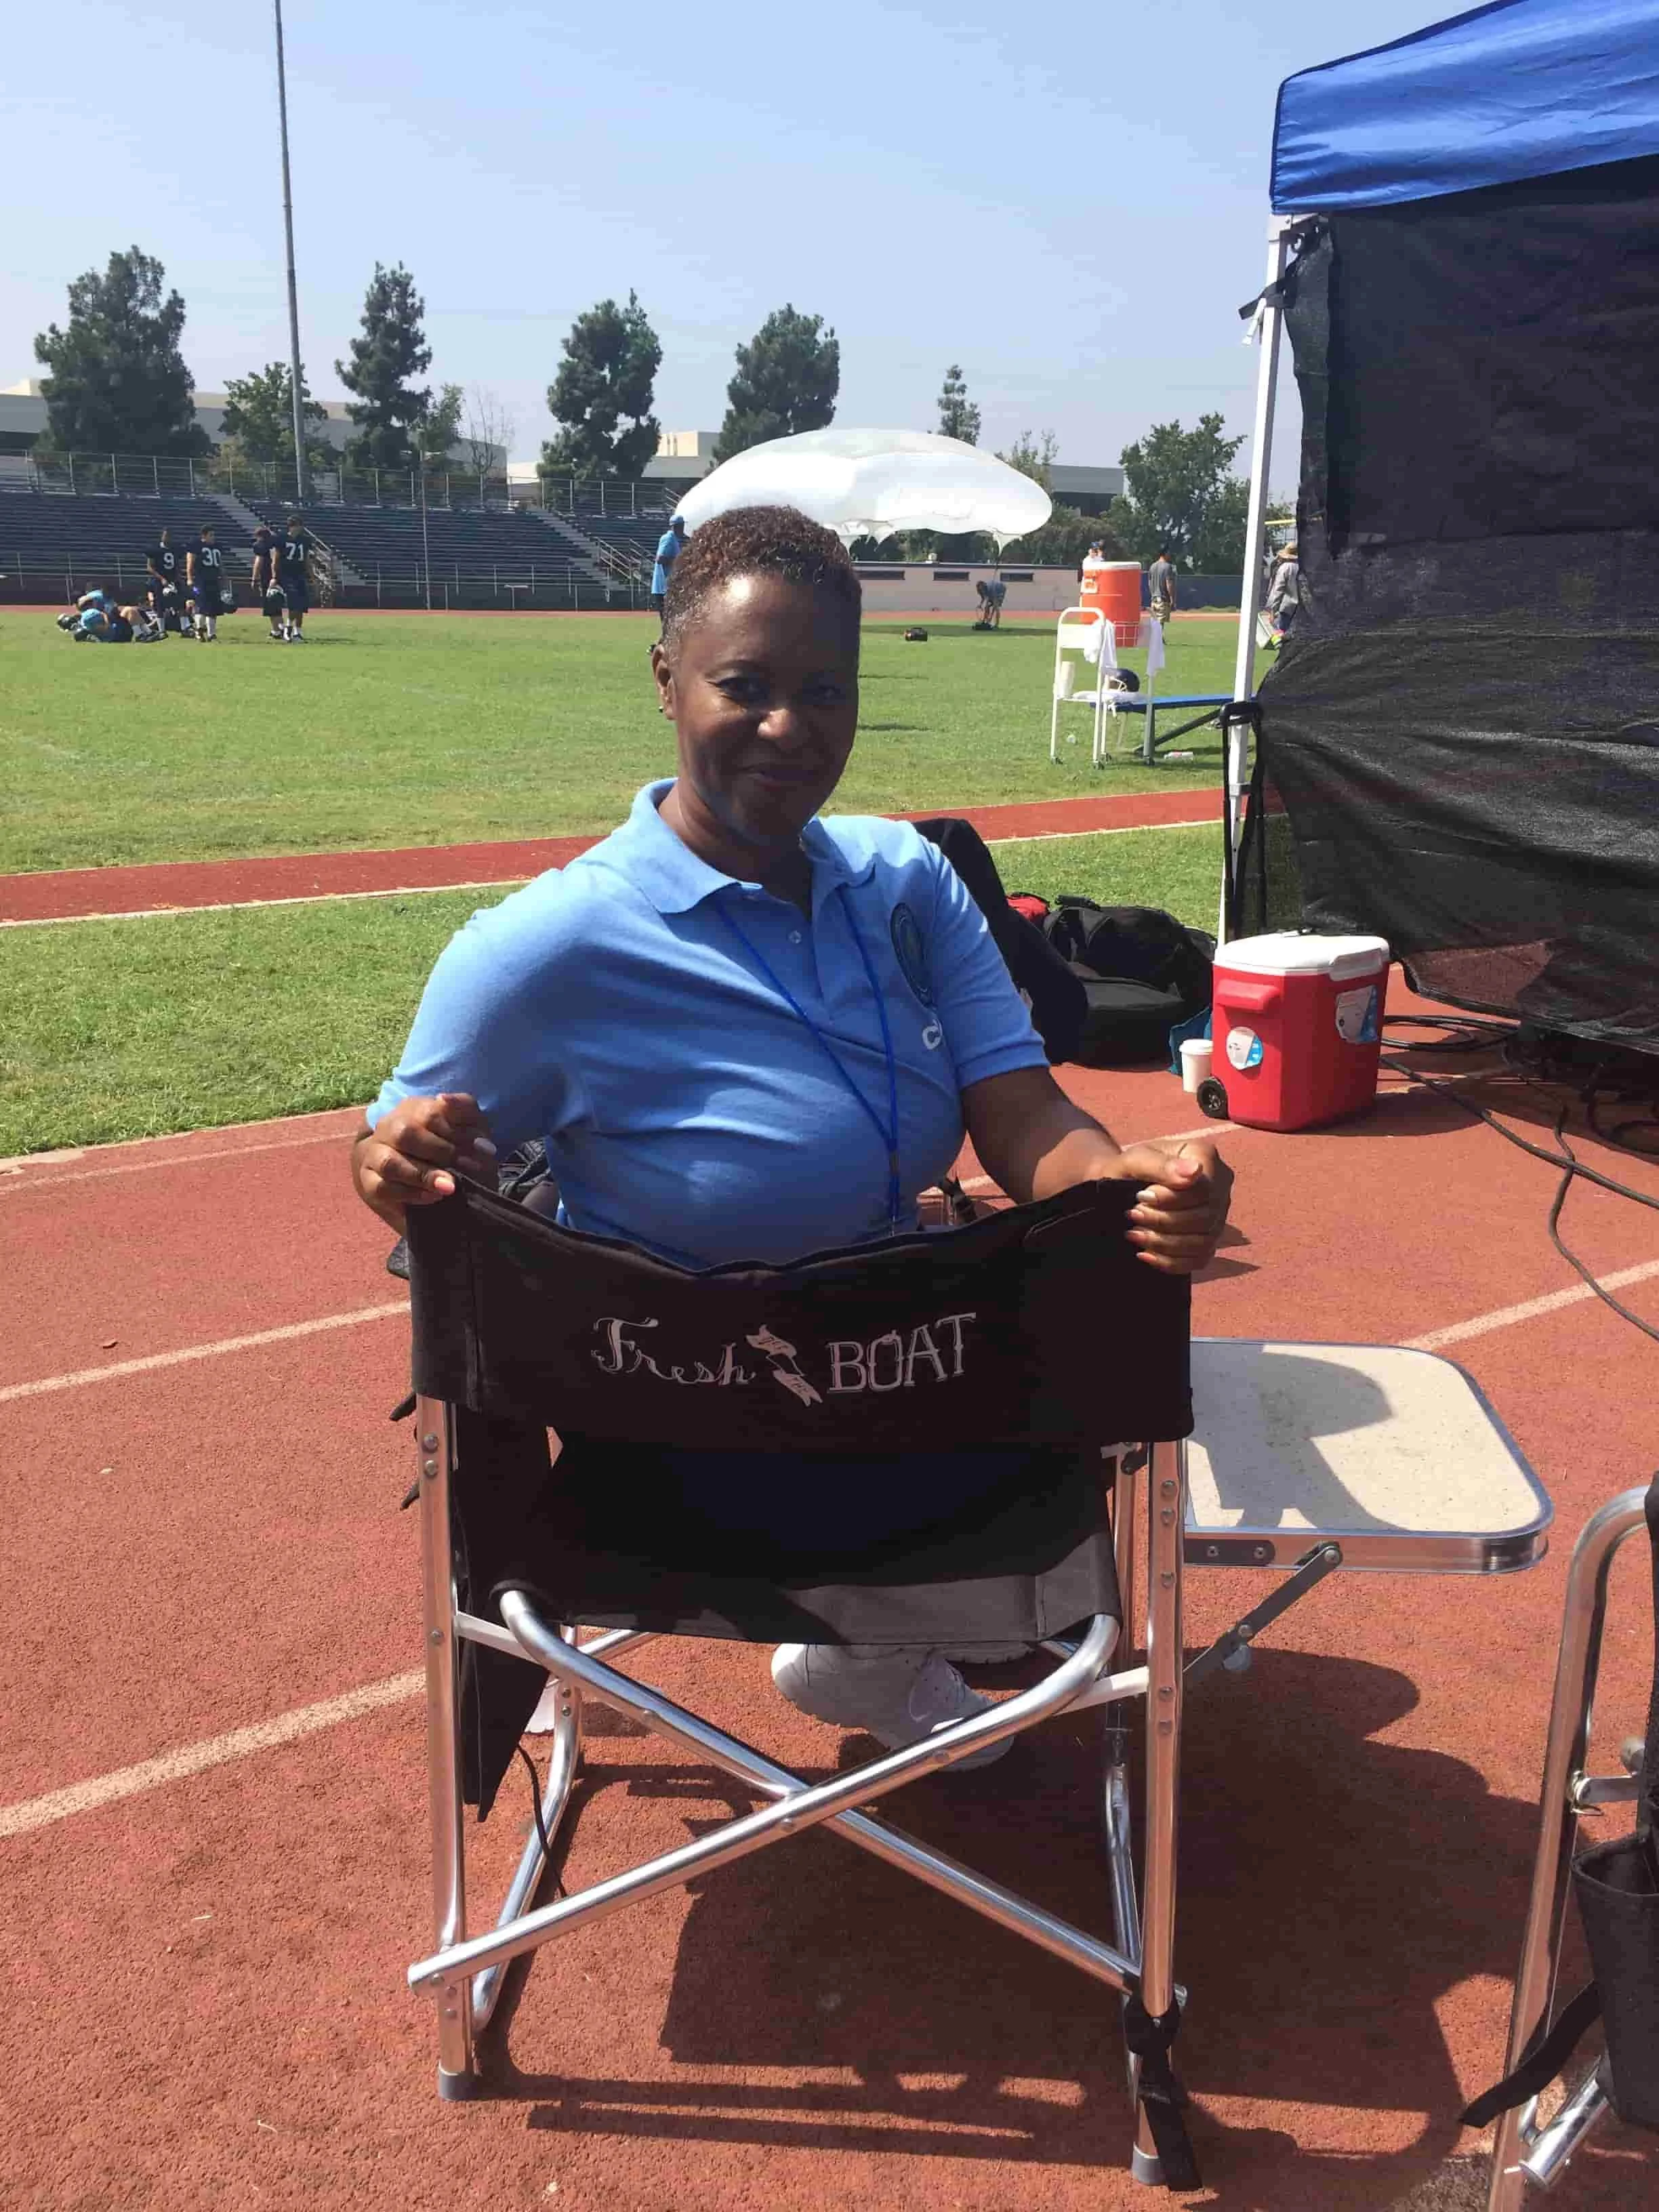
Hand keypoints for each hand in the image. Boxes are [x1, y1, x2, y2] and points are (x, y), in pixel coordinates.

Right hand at [352, 1093, 496, 1229]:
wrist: (436, 1183)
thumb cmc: (455, 1151)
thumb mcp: (469, 1127)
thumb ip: (464, 1109)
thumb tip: (444, 1098)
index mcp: (413, 1108)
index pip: (430, 1113)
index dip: (457, 1132)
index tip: (484, 1151)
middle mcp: (389, 1126)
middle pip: (405, 1133)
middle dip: (440, 1153)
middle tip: (467, 1169)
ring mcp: (375, 1154)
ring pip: (390, 1162)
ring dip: (422, 1175)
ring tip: (450, 1186)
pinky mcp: (369, 1182)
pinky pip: (383, 1187)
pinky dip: (410, 1193)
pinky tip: (432, 1196)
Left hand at [1099, 1137, 1232, 1274]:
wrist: (1123, 1186)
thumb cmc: (1132, 1169)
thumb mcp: (1137, 1159)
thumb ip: (1161, 1165)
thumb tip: (1194, 1172)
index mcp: (1205, 1158)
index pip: (1202, 1189)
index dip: (1171, 1199)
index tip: (1140, 1196)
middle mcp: (1220, 1186)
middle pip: (1205, 1218)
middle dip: (1164, 1222)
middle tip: (1132, 1215)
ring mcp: (1218, 1216)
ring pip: (1203, 1242)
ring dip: (1164, 1244)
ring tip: (1134, 1234)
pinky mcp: (1209, 1239)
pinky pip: (1200, 1259)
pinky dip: (1171, 1262)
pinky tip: (1145, 1255)